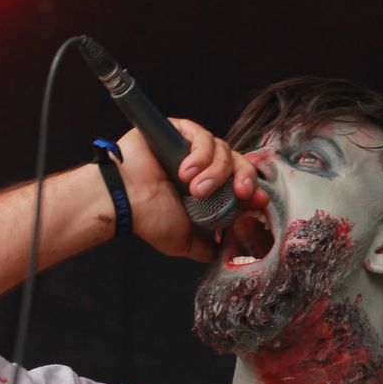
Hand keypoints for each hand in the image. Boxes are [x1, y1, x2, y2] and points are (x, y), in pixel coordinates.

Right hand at [114, 119, 266, 261]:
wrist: (123, 201)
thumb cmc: (147, 218)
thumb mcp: (185, 240)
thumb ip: (206, 247)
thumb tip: (225, 253)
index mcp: (207, 187)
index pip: (239, 181)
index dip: (252, 188)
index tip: (258, 200)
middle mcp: (201, 165)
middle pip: (237, 161)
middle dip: (243, 178)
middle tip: (239, 194)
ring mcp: (189, 146)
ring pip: (222, 149)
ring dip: (215, 171)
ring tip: (195, 188)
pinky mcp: (177, 129)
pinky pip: (201, 135)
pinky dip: (200, 153)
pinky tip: (185, 170)